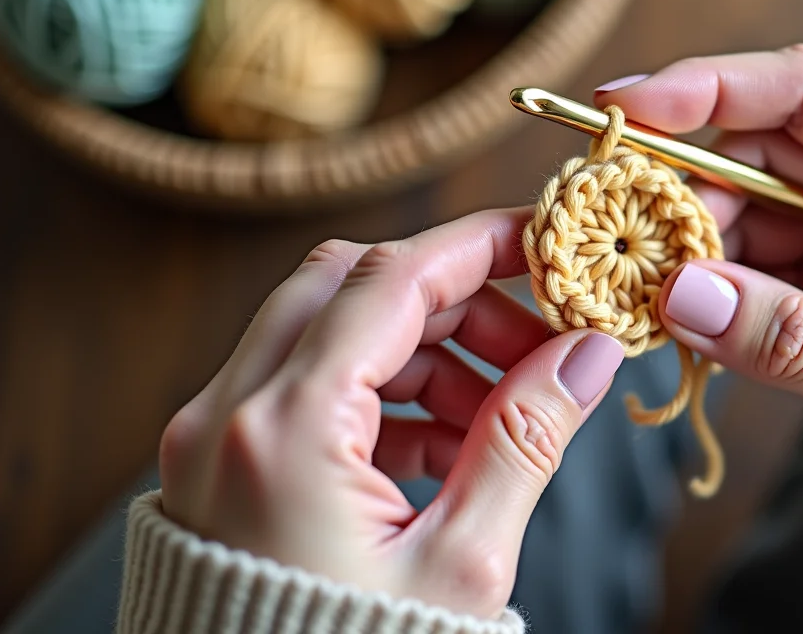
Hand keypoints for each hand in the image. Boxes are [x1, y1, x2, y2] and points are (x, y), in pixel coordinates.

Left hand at [157, 208, 623, 618]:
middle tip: (539, 337)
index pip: (392, 280)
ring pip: (327, 326)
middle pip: (351, 284)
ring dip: (424, 346)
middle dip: (457, 297)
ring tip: (504, 406)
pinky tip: (451, 440)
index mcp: (283, 432)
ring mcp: (211, 437)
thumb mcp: (462, 564)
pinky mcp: (217, 462)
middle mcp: (226, 415)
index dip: (480, 245)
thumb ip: (527, 439)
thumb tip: (591, 352)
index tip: (547, 238)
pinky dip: (384, 391)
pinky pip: (306, 384)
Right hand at [596, 46, 802, 490]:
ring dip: (685, 230)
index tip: (625, 108)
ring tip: (634, 277)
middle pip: (768, 140)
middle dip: (685, 177)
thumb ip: (798, 344)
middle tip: (609, 221)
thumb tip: (676, 292)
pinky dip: (703, 272)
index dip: (713, 89)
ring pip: (748, 196)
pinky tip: (665, 300)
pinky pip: (751, 250)